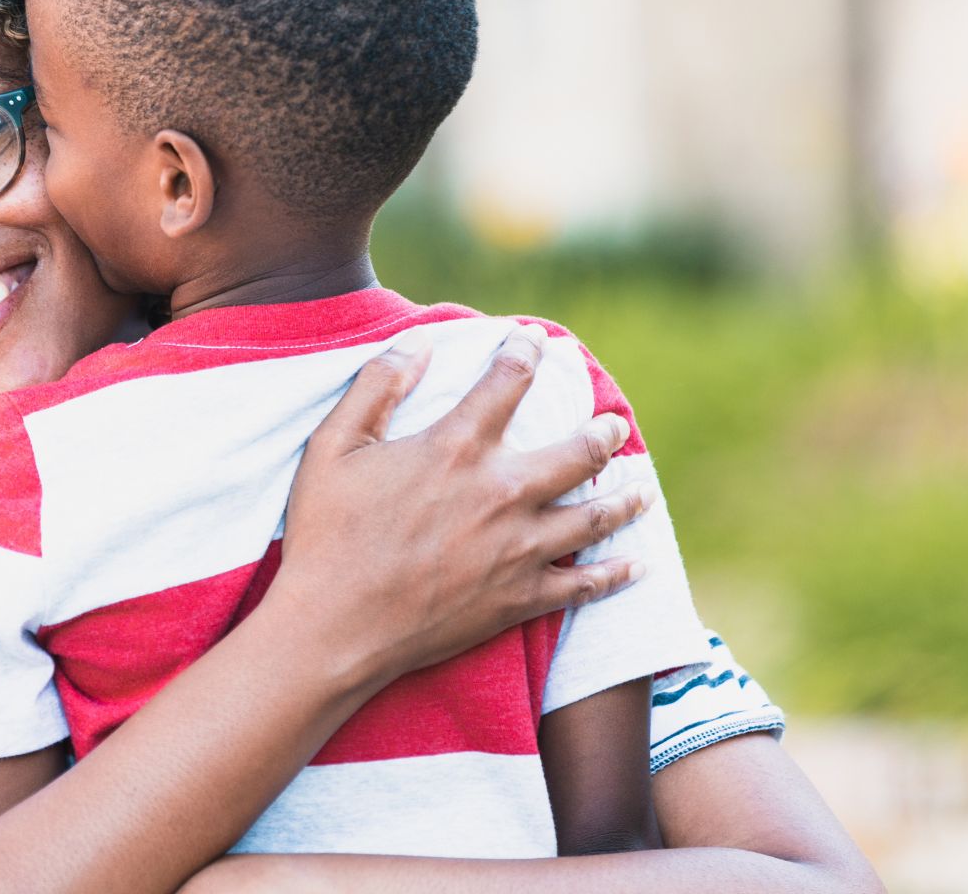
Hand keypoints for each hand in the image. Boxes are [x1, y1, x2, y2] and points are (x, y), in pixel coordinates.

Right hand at [270, 323, 650, 686]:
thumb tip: (418, 342)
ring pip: (593, 518)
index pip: (507, 383)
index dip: (524, 354)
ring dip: (624, 499)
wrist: (333, 627)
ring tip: (642, 489)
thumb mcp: (332, 446)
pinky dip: (614, 574)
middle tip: (615, 423)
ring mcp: (516, 550)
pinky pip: (582, 585)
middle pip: (575, 452)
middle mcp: (500, 493)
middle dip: (602, 433)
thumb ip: (377, 386)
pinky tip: (634, 565)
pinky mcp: (517, 600)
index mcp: (456, 448)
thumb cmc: (326, 534)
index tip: (534, 341)